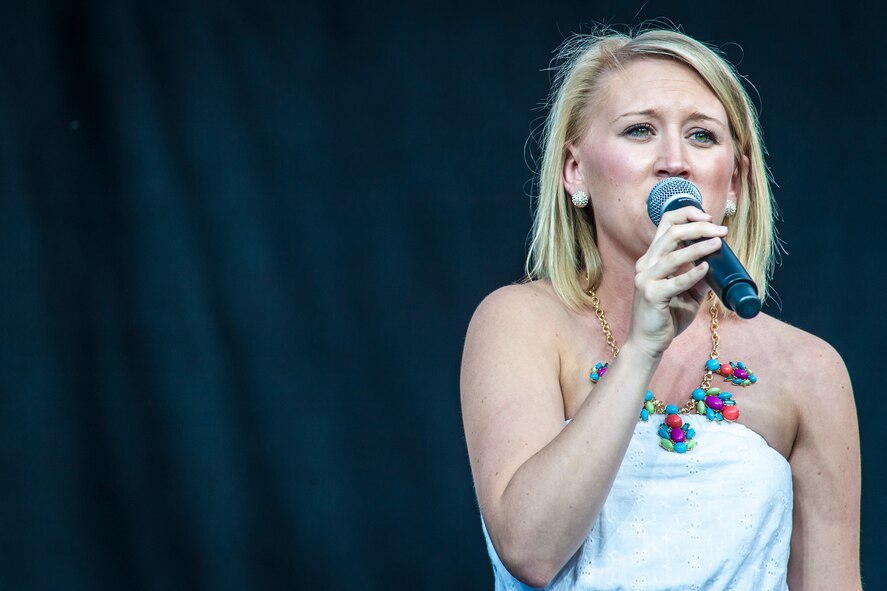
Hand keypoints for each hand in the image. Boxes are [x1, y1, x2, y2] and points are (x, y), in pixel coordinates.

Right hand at [627, 206, 727, 357]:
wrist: (647, 343)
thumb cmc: (666, 317)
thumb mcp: (687, 293)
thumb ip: (699, 278)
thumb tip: (720, 265)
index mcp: (652, 258)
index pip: (665, 224)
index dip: (686, 214)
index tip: (708, 218)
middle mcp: (646, 264)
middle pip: (671, 234)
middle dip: (698, 227)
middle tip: (721, 230)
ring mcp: (646, 280)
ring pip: (673, 255)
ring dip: (698, 247)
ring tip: (717, 243)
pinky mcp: (652, 296)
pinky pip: (675, 282)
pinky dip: (692, 274)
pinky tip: (706, 269)